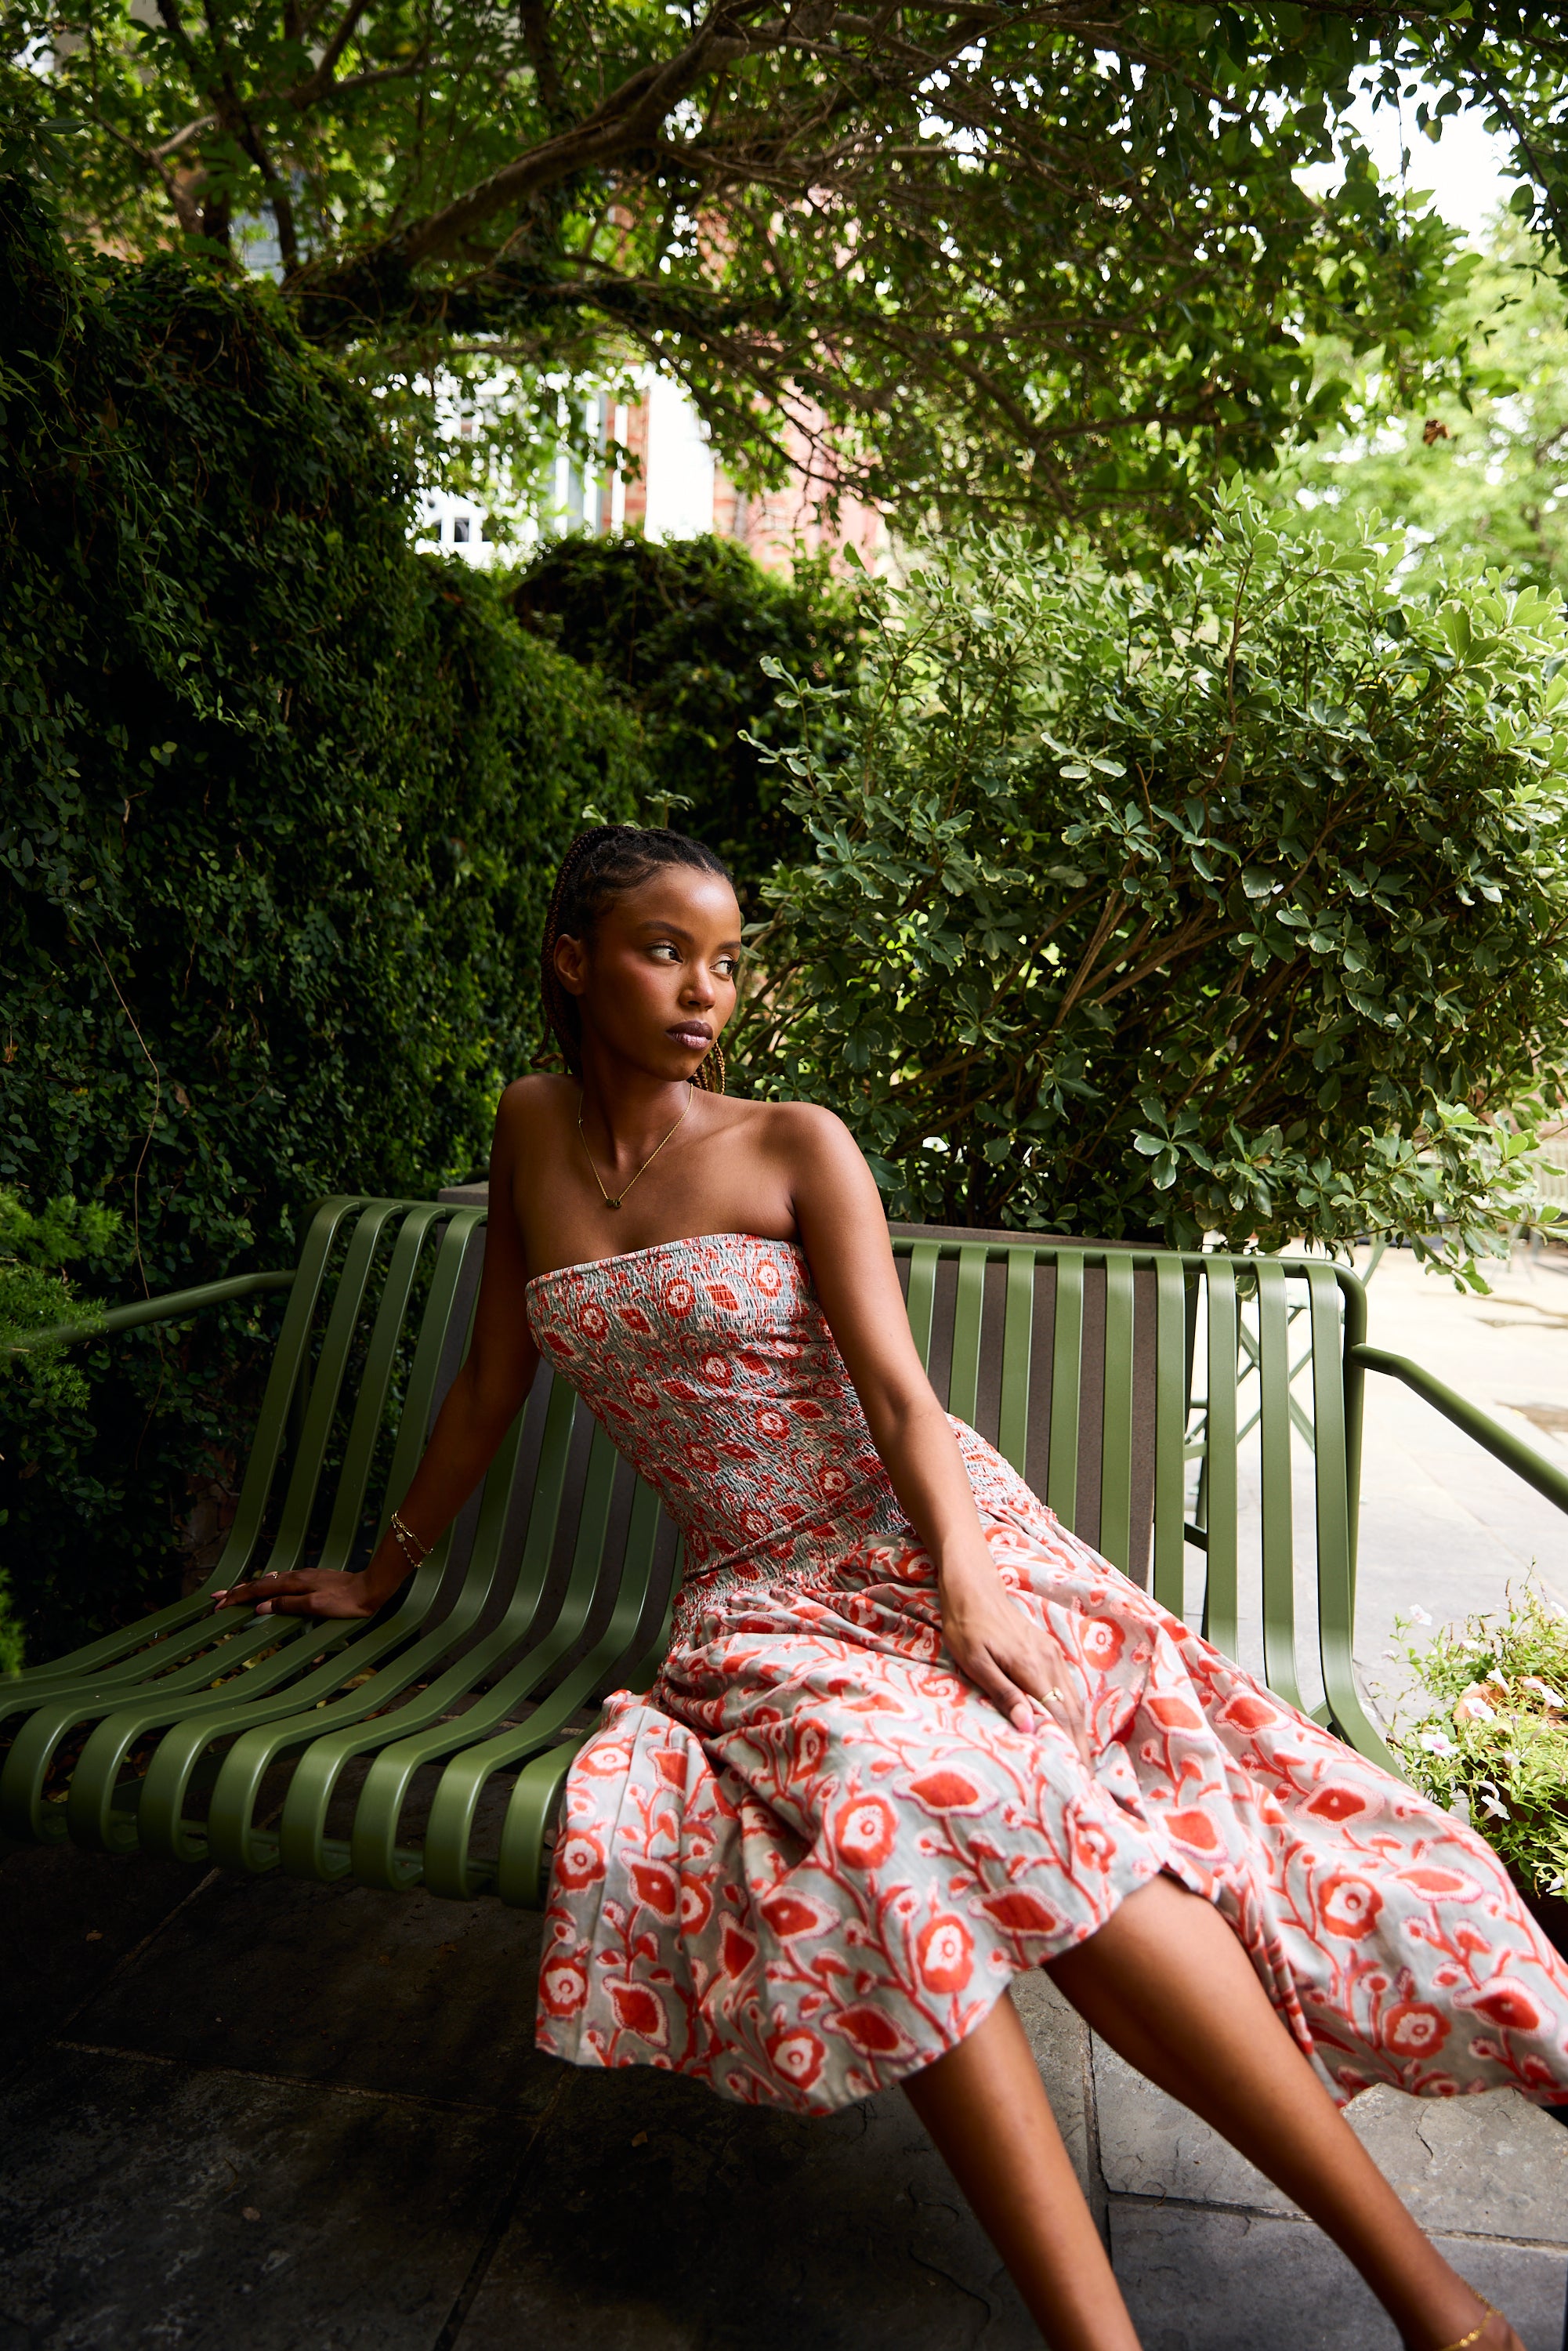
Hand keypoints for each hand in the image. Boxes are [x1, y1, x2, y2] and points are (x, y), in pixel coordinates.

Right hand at [212, 1569, 380, 1619]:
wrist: (370, 1588)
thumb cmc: (346, 1602)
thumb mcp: (316, 1606)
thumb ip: (288, 1605)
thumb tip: (261, 1606)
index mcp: (294, 1584)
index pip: (258, 1590)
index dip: (237, 1597)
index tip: (218, 1604)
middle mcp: (296, 1577)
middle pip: (260, 1583)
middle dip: (237, 1591)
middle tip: (216, 1598)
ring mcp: (304, 1577)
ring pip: (270, 1580)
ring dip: (251, 1587)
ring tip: (236, 1591)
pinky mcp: (313, 1579)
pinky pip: (282, 1580)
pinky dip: (267, 1584)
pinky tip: (269, 1585)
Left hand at [941, 1564, 1092, 1764]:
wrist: (973, 1588)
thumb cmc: (967, 1626)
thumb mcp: (976, 1662)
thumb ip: (1004, 1693)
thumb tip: (1028, 1728)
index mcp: (1033, 1668)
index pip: (1060, 1717)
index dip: (1071, 1748)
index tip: (1077, 1776)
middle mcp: (1050, 1663)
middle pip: (1073, 1712)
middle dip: (1081, 1747)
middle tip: (1085, 1780)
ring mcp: (1052, 1655)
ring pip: (1074, 1700)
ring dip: (1080, 1731)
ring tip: (1081, 1761)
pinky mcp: (1048, 1651)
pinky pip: (1068, 1687)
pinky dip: (1073, 1712)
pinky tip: (1070, 1725)